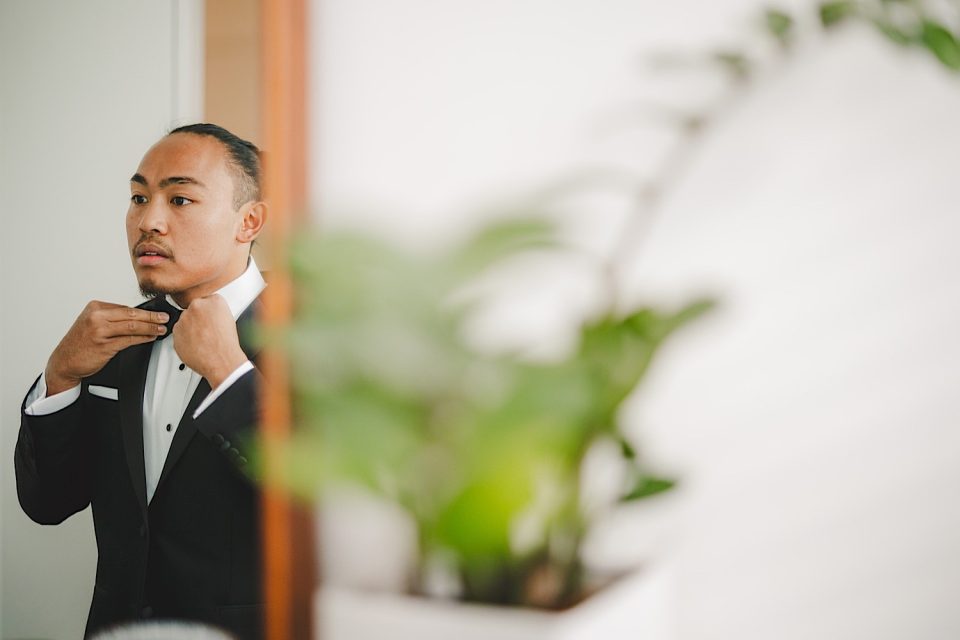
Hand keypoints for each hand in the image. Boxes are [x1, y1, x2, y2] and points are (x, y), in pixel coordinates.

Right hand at [45, 301, 169, 394]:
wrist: (64, 361)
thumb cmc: (79, 343)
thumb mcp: (92, 323)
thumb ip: (112, 318)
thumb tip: (137, 317)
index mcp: (95, 307)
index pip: (125, 307)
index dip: (144, 311)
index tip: (157, 312)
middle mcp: (96, 317)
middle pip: (131, 314)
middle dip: (152, 316)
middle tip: (165, 317)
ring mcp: (100, 331)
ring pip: (132, 326)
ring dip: (150, 328)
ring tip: (161, 328)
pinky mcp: (104, 345)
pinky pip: (129, 340)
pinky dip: (143, 338)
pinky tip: (151, 337)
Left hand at [173, 294, 247, 387]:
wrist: (220, 360)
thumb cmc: (226, 344)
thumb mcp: (229, 320)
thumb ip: (216, 312)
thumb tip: (210, 314)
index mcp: (214, 301)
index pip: (207, 300)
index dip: (208, 312)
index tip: (210, 318)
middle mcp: (197, 306)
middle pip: (194, 309)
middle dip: (197, 318)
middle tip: (206, 330)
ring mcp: (184, 318)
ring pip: (185, 321)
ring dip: (190, 328)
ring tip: (202, 340)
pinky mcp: (175, 331)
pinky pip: (179, 333)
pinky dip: (184, 338)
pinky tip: (196, 344)